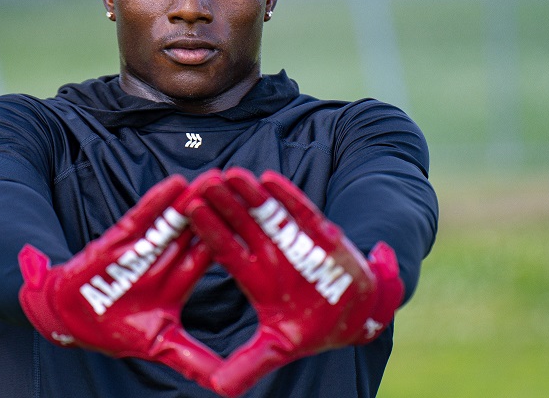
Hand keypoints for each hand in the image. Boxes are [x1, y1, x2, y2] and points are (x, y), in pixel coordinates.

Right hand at [18, 173, 221, 386]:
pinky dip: (157, 203)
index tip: (256, 228)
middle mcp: (165, 260)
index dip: (230, 244)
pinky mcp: (119, 239)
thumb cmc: (116, 329)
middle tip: (242, 191)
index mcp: (179, 282)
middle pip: (195, 232)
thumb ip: (192, 360)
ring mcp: (143, 246)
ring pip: (174, 220)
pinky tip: (176, 185)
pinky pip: (142, 218)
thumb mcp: (160, 344)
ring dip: (193, 201)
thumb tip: (226, 388)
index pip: (208, 259)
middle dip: (217, 213)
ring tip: (217, 180)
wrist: (69, 315)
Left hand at [188, 168, 404, 397]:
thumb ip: (249, 365)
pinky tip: (270, 179)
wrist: (359, 315)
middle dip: (223, 203)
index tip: (189, 211)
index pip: (225, 250)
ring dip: (250, 193)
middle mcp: (270, 255)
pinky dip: (287, 197)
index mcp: (255, 278)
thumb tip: (220, 392)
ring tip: (231, 173)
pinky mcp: (320, 233)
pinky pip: (300, 212)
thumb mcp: (278, 348)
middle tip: (202, 181)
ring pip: (266, 212)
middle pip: (241, 223)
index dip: (209, 231)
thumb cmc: (314, 329)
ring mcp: (294, 241)